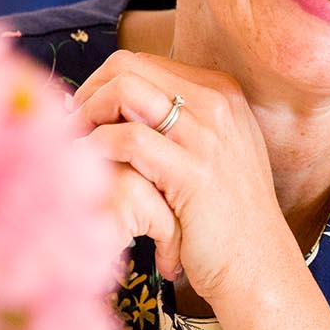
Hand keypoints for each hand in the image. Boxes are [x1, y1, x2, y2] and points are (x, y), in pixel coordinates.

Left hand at [70, 50, 288, 307]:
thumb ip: (178, 123)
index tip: (82, 117)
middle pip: (127, 66)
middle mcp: (217, 103)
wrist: (259, 266)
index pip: (142, 62)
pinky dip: (97, 148)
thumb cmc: (226, 218)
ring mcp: (207, 135)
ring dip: (86, 116)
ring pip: (124, 91)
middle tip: (70, 131)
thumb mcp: (214, 153)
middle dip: (87, 94)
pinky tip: (89, 170)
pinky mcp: (192, 172)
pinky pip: (127, 139)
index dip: (102, 86)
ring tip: (74, 148)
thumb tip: (116, 104)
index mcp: (221, 92)